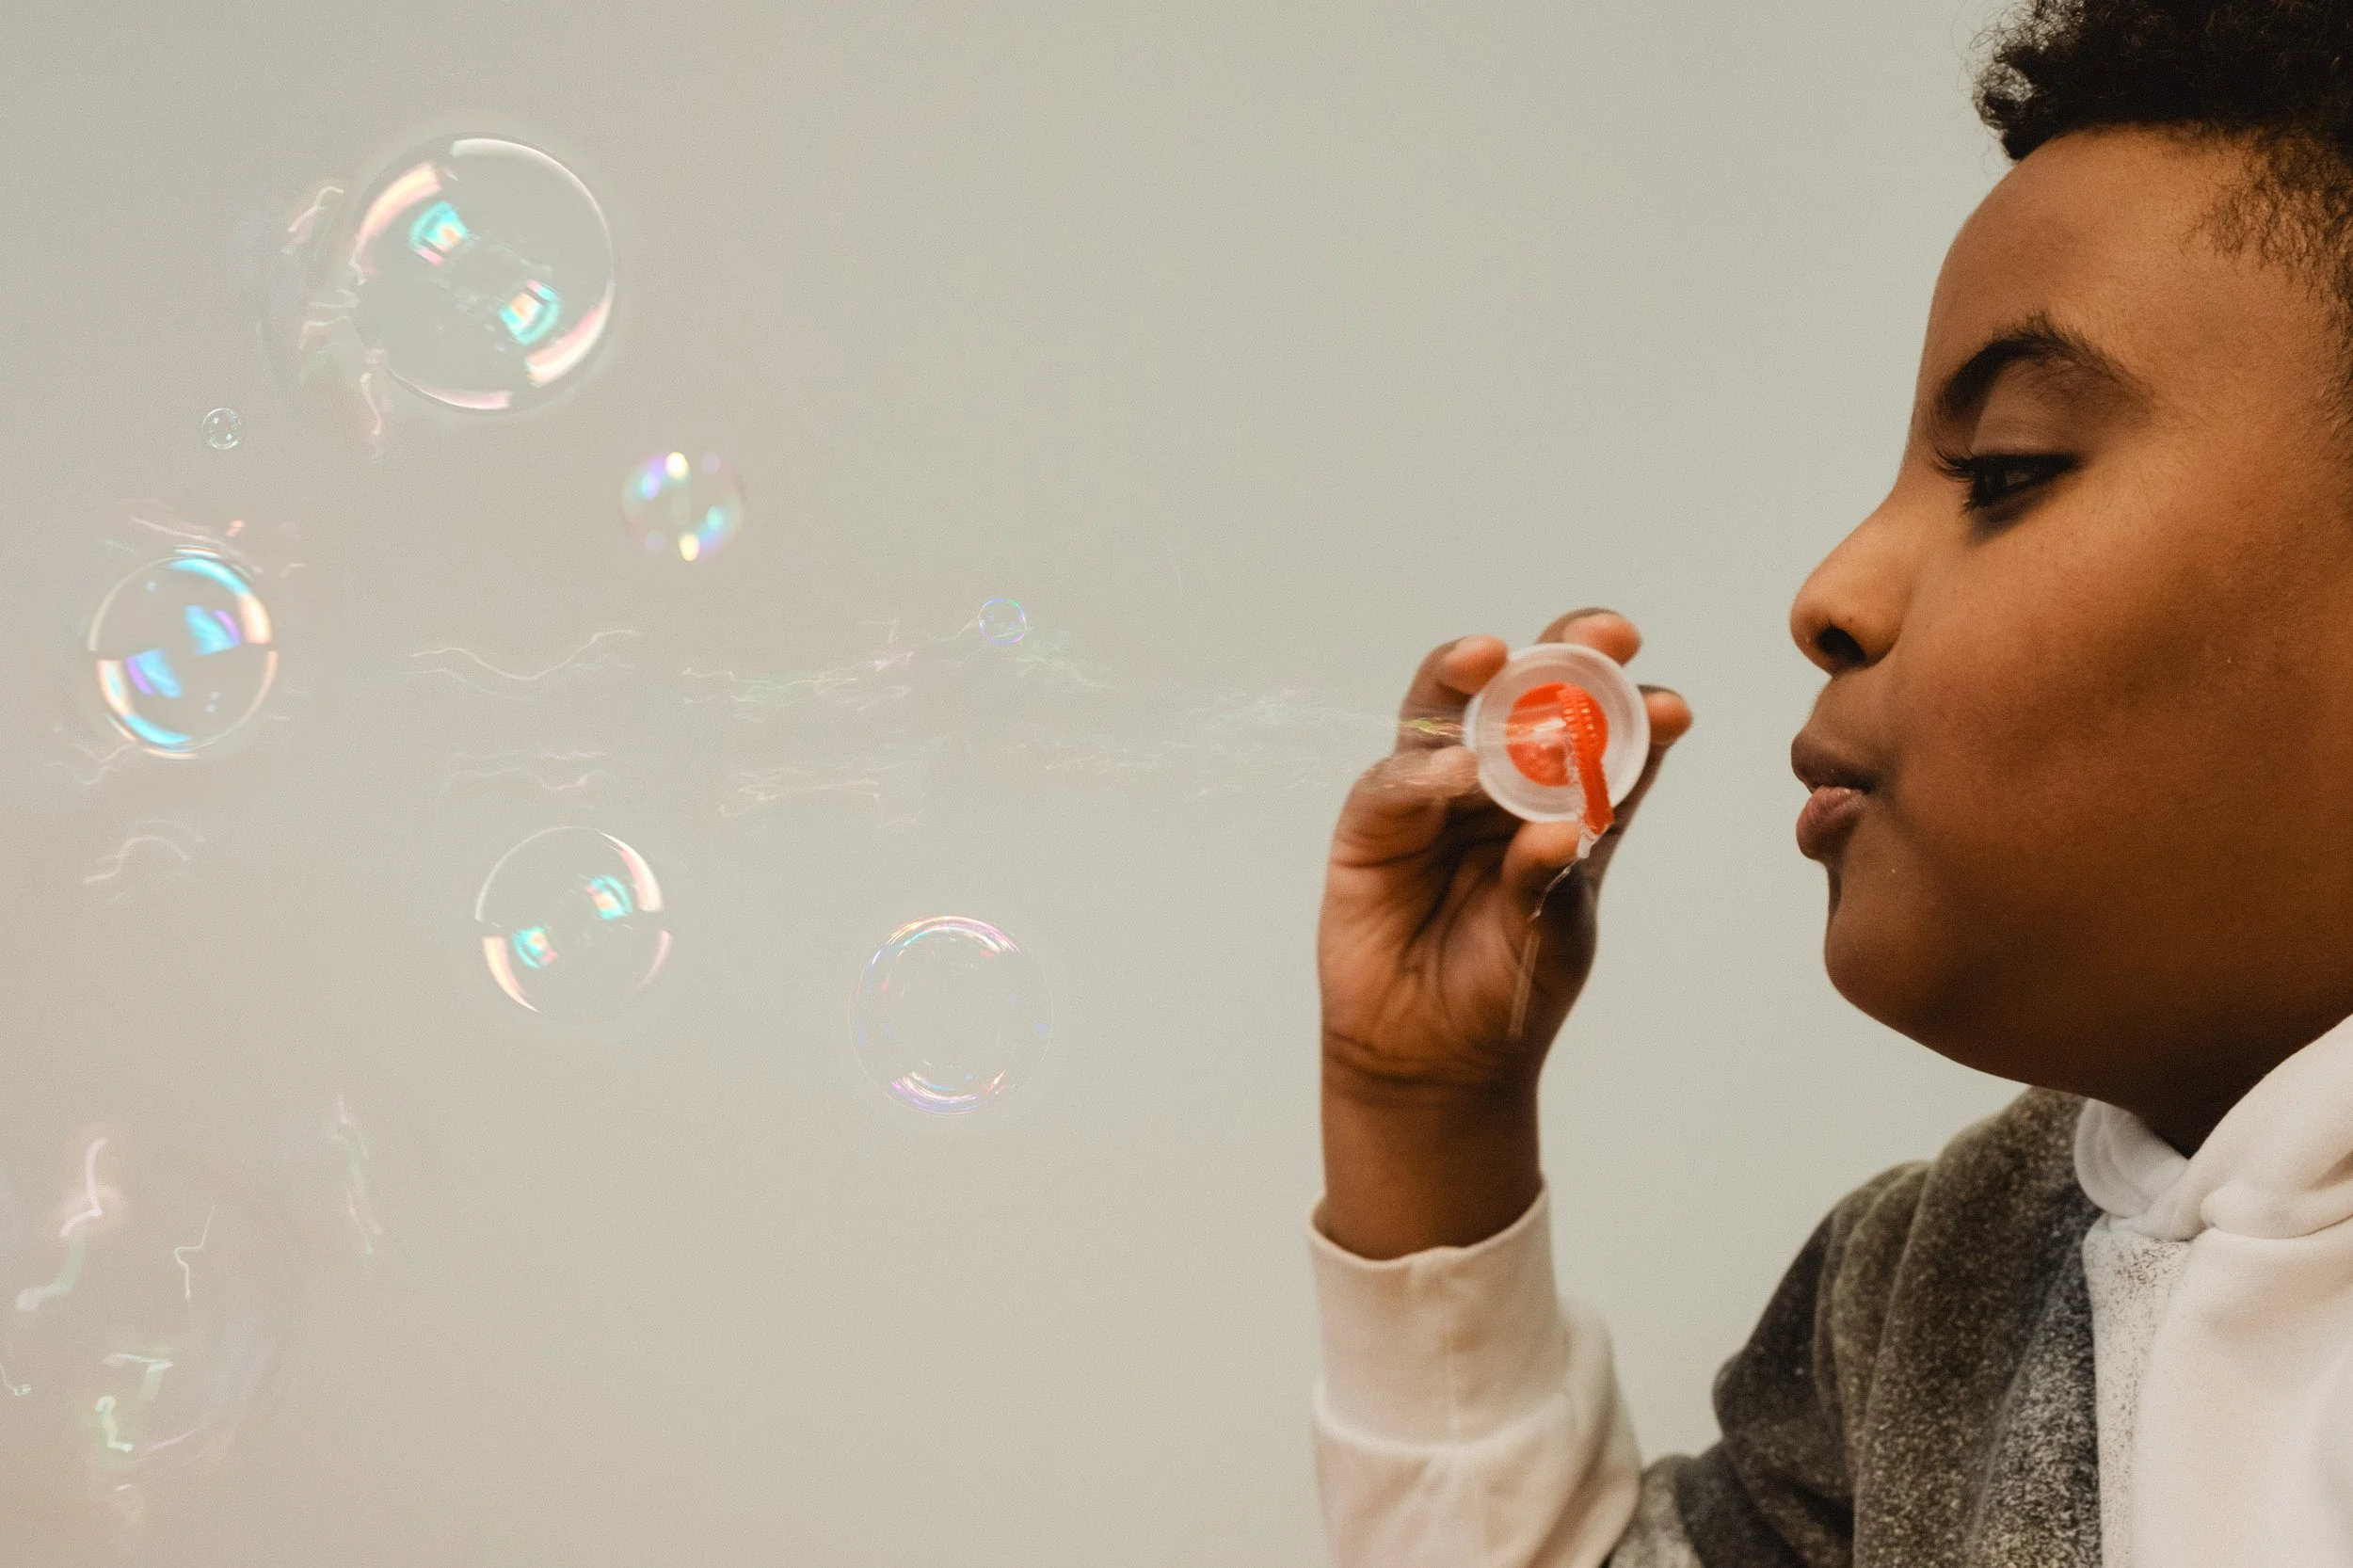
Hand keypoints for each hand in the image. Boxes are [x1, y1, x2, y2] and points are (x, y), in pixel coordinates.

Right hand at [1317, 610, 1690, 1256]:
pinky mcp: (1374, 822)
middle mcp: (1501, 781)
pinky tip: (1457, 775)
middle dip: (1563, 656)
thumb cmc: (1510, 987)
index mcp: (1567, 800)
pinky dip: (1425, 773)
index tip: (1672, 708)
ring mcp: (1434, 795)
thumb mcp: (1556, 931)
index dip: (1635, 708)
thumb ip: (1556, 876)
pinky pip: (1397, 782)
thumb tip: (1561, 825)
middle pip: (1529, 695)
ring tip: (1495, 657)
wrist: (1434, 1057)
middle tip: (1601, 635)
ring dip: (1473, 677)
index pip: (1605, 736)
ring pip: (1451, 713)